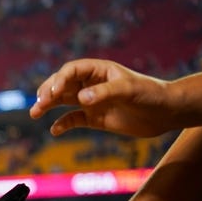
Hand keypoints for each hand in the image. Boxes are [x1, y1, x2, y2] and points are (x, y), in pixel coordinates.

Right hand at [29, 58, 176, 137]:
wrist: (166, 113)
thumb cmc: (151, 95)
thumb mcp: (129, 91)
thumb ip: (104, 93)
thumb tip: (81, 98)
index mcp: (100, 70)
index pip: (72, 70)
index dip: (60, 79)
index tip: (54, 92)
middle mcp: (92, 84)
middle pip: (62, 84)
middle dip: (48, 92)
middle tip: (39, 105)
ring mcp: (92, 101)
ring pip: (63, 101)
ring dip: (48, 106)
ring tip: (35, 113)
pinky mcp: (94, 118)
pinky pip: (72, 119)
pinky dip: (62, 124)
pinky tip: (55, 130)